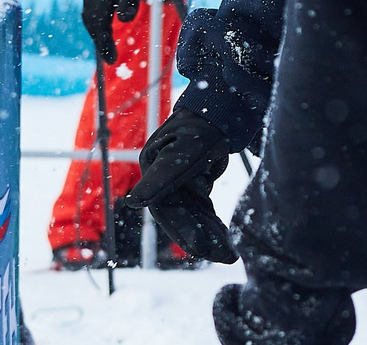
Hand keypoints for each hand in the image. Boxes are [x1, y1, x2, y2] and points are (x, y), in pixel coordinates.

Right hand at [125, 106, 236, 262]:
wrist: (217, 112)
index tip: (198, 248)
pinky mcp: (194, 191)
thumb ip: (163, 175)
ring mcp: (178, 187)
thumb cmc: (199, 127)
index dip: (181, 229)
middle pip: (181, 218)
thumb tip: (135, 202)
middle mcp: (162, 184)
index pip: (165, 208)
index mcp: (154, 172)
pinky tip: (227, 242)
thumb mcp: (184, 151)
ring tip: (231, 254)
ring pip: (195, 219)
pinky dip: (214, 228)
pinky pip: (204, 214)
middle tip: (225, 255)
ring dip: (212, 237)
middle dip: (203, 239)